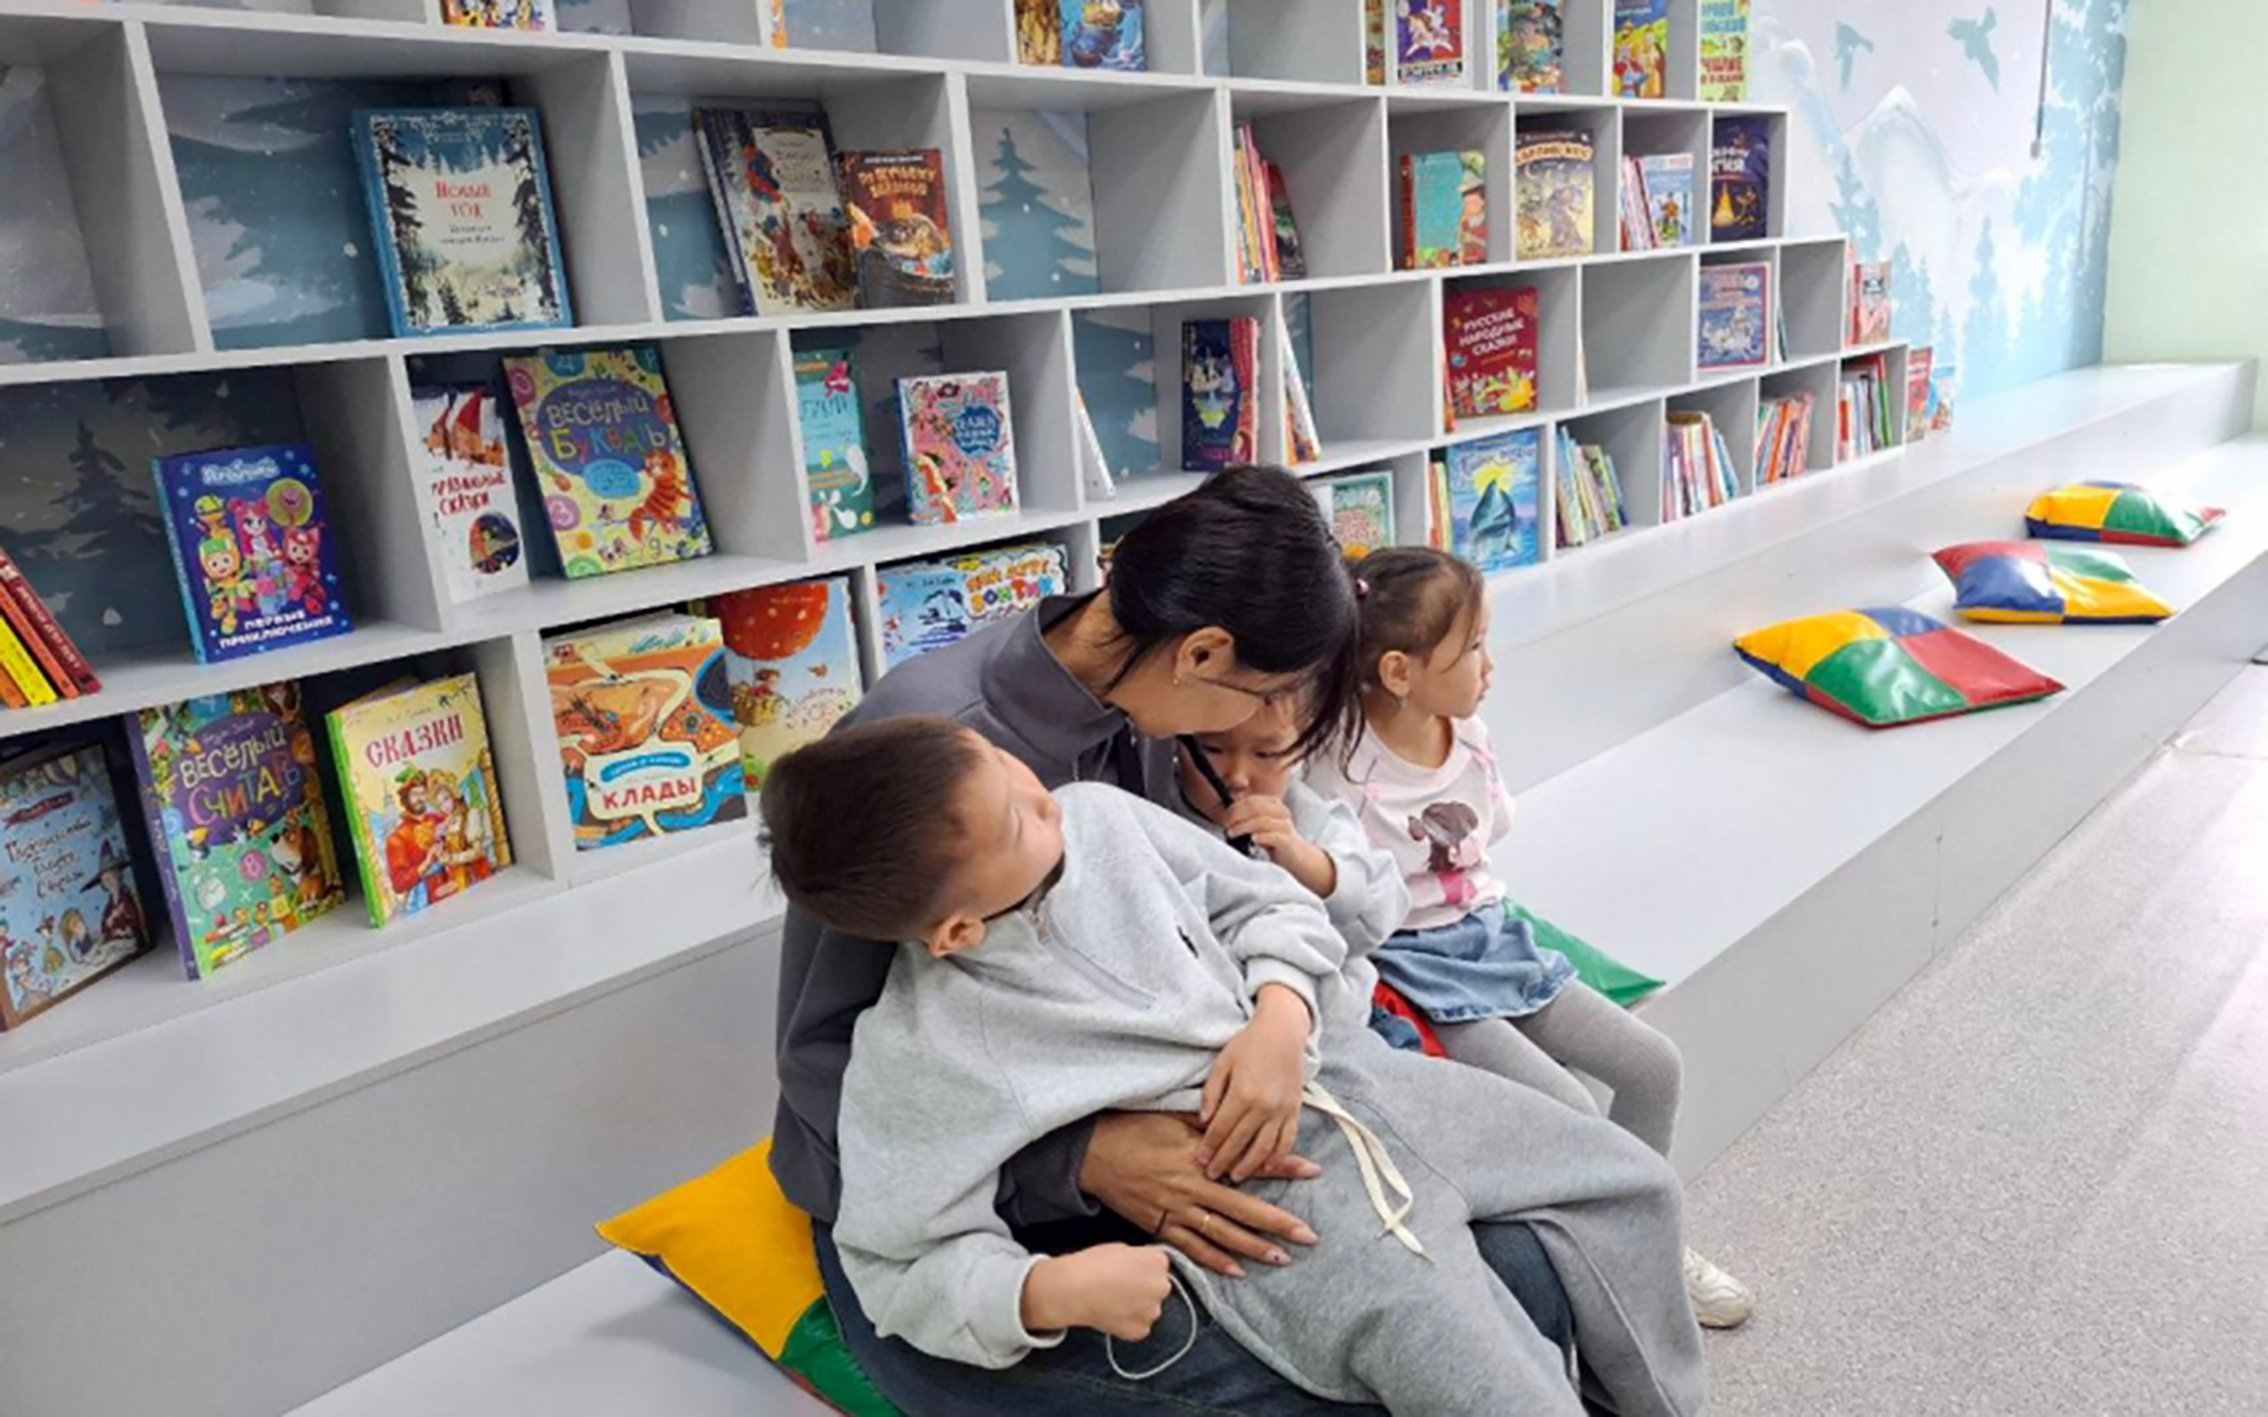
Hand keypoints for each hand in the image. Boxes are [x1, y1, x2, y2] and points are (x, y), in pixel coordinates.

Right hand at [1021, 1244, 1171, 1339]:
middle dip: (1145, 1287)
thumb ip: (1139, 1258)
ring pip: (1150, 1308)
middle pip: (1158, 1286)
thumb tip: (1140, 1266)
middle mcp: (1162, 1286)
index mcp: (1158, 1262)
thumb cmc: (1093, 1264)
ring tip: (1114, 1302)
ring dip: (1138, 1306)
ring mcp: (1153, 1311)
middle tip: (1122, 1287)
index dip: (1142, 1266)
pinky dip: (1129, 1322)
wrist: (1076, 1290)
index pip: (1159, 1264)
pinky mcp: (1141, 1330)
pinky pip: (1139, 1325)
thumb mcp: (1121, 1248)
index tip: (1129, 1270)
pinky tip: (1112, 1314)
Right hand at [1080, 1113, 1319, 1278]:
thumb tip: (1240, 1122)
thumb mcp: (1173, 1118)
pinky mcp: (1159, 1227)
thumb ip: (1209, 1124)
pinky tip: (1237, 1271)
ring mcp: (1175, 1211)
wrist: (1092, 1153)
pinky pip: (1192, 1248)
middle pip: (1243, 1209)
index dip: (1282, 1167)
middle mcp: (1192, 1188)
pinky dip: (1215, 1261)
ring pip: (1222, 1234)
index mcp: (1199, 1157)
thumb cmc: (1133, 1128)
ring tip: (1281, 1258)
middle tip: (1308, 1236)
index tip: (1313, 1170)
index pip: (1249, 1164)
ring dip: (1253, 1248)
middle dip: (1278, 1224)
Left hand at [1199, 984, 1309, 1182]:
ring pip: (1264, 1148)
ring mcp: (1282, 1110)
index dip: (1209, 1147)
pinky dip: (1277, 1157)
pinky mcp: (1295, 1111)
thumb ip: (1211, 1093)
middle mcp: (1263, 1106)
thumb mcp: (1223, 1063)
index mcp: (1242, 1093)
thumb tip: (1203, 1121)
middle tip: (1212, 1175)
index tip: (1199, 1161)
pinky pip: (1287, 1141)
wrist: (1283, 1032)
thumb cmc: (1249, 1044)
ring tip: (1235, 1176)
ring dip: (1249, 1166)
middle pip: (1239, 1143)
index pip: (1221, 1129)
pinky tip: (1266, 1166)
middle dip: (1223, 1161)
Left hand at [1224, 797, 1335, 897]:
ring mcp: (1285, 826)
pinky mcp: (1288, 841)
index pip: (1251, 800)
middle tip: (1226, 826)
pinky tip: (1252, 840)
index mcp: (1274, 804)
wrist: (1296, 857)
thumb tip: (1227, 818)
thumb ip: (1248, 819)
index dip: (1235, 808)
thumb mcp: (1260, 826)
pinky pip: (1274, 836)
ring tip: (1232, 834)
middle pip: (1255, 807)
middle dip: (1237, 816)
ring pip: (1262, 820)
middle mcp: (1281, 812)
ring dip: (1243, 827)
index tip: (1224, 819)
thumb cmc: (1275, 841)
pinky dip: (1261, 837)